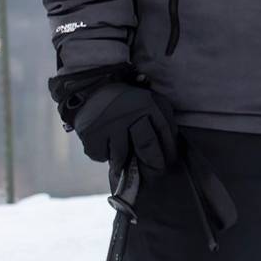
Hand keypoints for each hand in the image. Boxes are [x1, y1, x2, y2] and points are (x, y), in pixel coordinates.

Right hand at [54, 69, 177, 174]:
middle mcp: (128, 113)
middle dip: (153, 161)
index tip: (170, 160)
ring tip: (121, 151)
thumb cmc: (126, 101)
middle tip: (156, 170)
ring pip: (121, 156)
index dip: (169, 148)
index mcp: (146, 103)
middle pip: (146, 145)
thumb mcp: (148, 100)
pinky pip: (101, 156)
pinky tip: (104, 143)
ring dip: (123, 159)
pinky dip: (104, 154)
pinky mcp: (90, 135)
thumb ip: (161, 118)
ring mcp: (108, 124)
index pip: (164, 129)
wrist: (91, 90)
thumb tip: (170, 148)